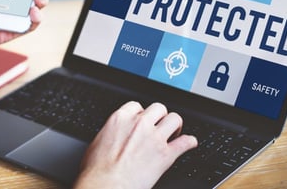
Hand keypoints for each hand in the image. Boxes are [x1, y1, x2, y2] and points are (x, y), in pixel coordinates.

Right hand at [74, 102, 197, 188]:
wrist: (106, 186)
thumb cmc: (97, 170)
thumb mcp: (98, 142)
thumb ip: (111, 132)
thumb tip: (114, 136)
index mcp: (120, 119)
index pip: (137, 105)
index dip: (141, 113)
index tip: (143, 120)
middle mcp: (139, 124)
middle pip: (158, 108)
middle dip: (160, 116)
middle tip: (160, 125)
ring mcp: (154, 138)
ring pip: (174, 119)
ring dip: (175, 125)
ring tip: (174, 132)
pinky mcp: (166, 155)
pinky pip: (185, 142)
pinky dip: (190, 142)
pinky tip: (189, 143)